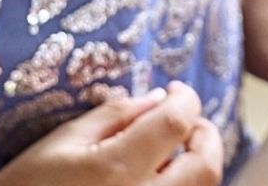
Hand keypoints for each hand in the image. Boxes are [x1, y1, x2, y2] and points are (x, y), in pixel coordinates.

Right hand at [0, 82, 221, 185]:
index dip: (185, 98)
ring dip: (199, 163)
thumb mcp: (60, 143)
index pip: (176, 122)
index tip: (175, 90)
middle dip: (205, 135)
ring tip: (175, 149)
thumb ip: (113, 116)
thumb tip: (157, 98)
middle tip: (187, 120)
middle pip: (206, 165)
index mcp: (117, 169)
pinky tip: (161, 176)